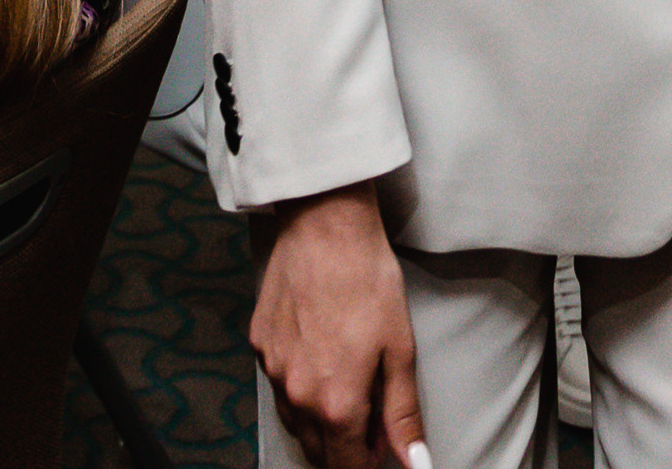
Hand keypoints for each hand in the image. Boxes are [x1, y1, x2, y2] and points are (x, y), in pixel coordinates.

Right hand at [251, 185, 426, 468]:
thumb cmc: (367, 279)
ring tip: (347, 381)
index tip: (381, 443)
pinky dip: (298, 385)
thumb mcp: (400, 347)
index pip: (346, 465)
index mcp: (335, 403)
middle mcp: (296, 396)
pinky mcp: (259, 345)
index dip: (368, 459)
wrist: (325, 226)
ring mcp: (272, 371)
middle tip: (370, 410)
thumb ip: (402, 412)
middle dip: (344, 444)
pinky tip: (319, 354)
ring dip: (319, 419)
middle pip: (317, 450)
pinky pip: (278, 384)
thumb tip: (412, 460)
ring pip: (295, 421)